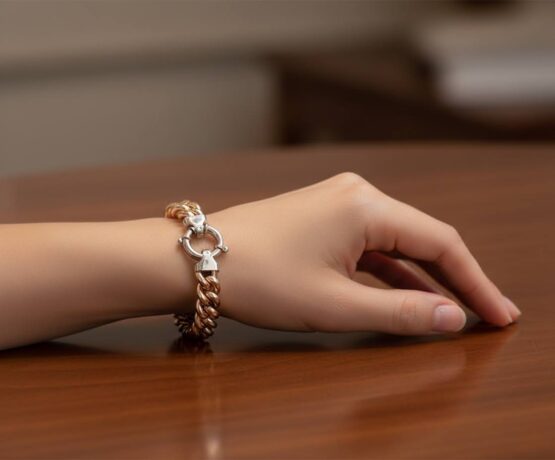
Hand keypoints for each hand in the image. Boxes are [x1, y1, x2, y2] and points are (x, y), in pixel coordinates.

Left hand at [208, 173, 520, 334]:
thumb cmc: (258, 278)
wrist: (193, 259)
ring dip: (422, 277)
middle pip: (422, 239)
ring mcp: (337, 202)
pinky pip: (368, 245)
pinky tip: (405, 293)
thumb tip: (450, 317)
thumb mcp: (334, 304)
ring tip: (452, 309)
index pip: (441, 242)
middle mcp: (357, 194)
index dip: (475, 282)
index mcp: (366, 206)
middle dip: (454, 279)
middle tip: (486, 314)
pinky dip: (388, 271)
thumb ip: (399, 311)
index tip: (497, 315)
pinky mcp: (322, 216)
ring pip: (395, 243)